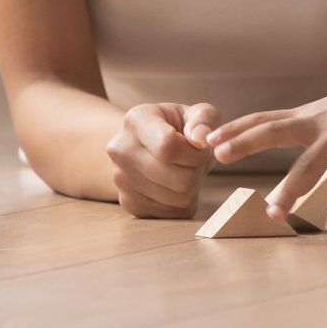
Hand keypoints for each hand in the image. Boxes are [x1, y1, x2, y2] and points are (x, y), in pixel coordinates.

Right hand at [105, 101, 220, 218]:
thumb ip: (205, 119)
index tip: (200, 147)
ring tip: (184, 169)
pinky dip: (182, 202)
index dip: (195, 152)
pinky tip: (175, 184)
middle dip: (197, 170)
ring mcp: (120, 179)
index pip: (168, 146)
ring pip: (177, 198)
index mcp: (137, 120)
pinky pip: (171, 213)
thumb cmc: (179, 128)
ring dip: (192, 186)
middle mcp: (121, 149)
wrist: (151, 147)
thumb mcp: (196, 114)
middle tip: (194, 160)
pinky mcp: (129, 203)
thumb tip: (203, 137)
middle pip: (177, 178)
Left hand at [205, 73, 326, 237]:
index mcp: (304, 117)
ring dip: (291, 190)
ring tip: (275, 214)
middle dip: (246, 143)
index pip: (262, 120)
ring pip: (309, 165)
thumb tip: (276, 140)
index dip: (235, 128)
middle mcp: (315, 126)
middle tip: (218, 155)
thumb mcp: (324, 113)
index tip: (207, 138)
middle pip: (273, 131)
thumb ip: (302, 128)